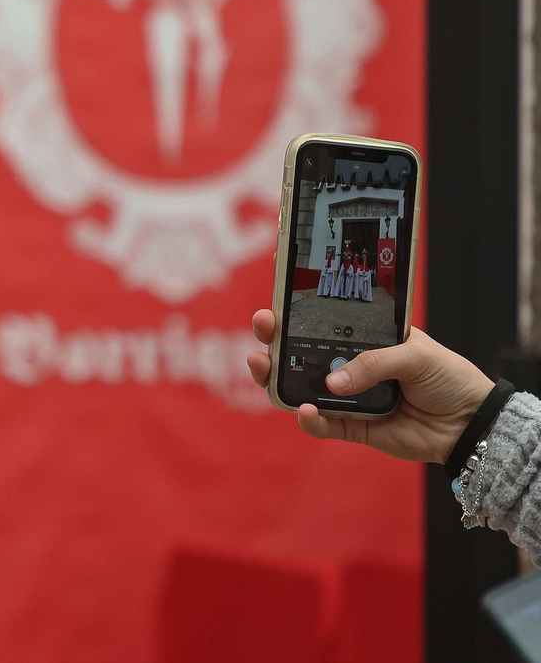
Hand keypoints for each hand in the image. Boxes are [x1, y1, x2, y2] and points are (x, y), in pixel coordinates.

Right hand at [247, 309, 493, 462]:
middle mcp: (353, 367)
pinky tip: (305, 411)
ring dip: (279, 379)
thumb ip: (372, 363)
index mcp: (366, 340)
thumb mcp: (415, 355)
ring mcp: (351, 398)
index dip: (296, 316)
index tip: (275, 306)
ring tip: (263, 368)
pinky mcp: (355, 427)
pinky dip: (311, 421)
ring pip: (304, 389)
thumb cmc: (449, 378)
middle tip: (262, 331)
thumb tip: (332, 383)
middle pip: (303, 355)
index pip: (324, 325)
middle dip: (276, 343)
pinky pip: (325, 425)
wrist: (471, 424)